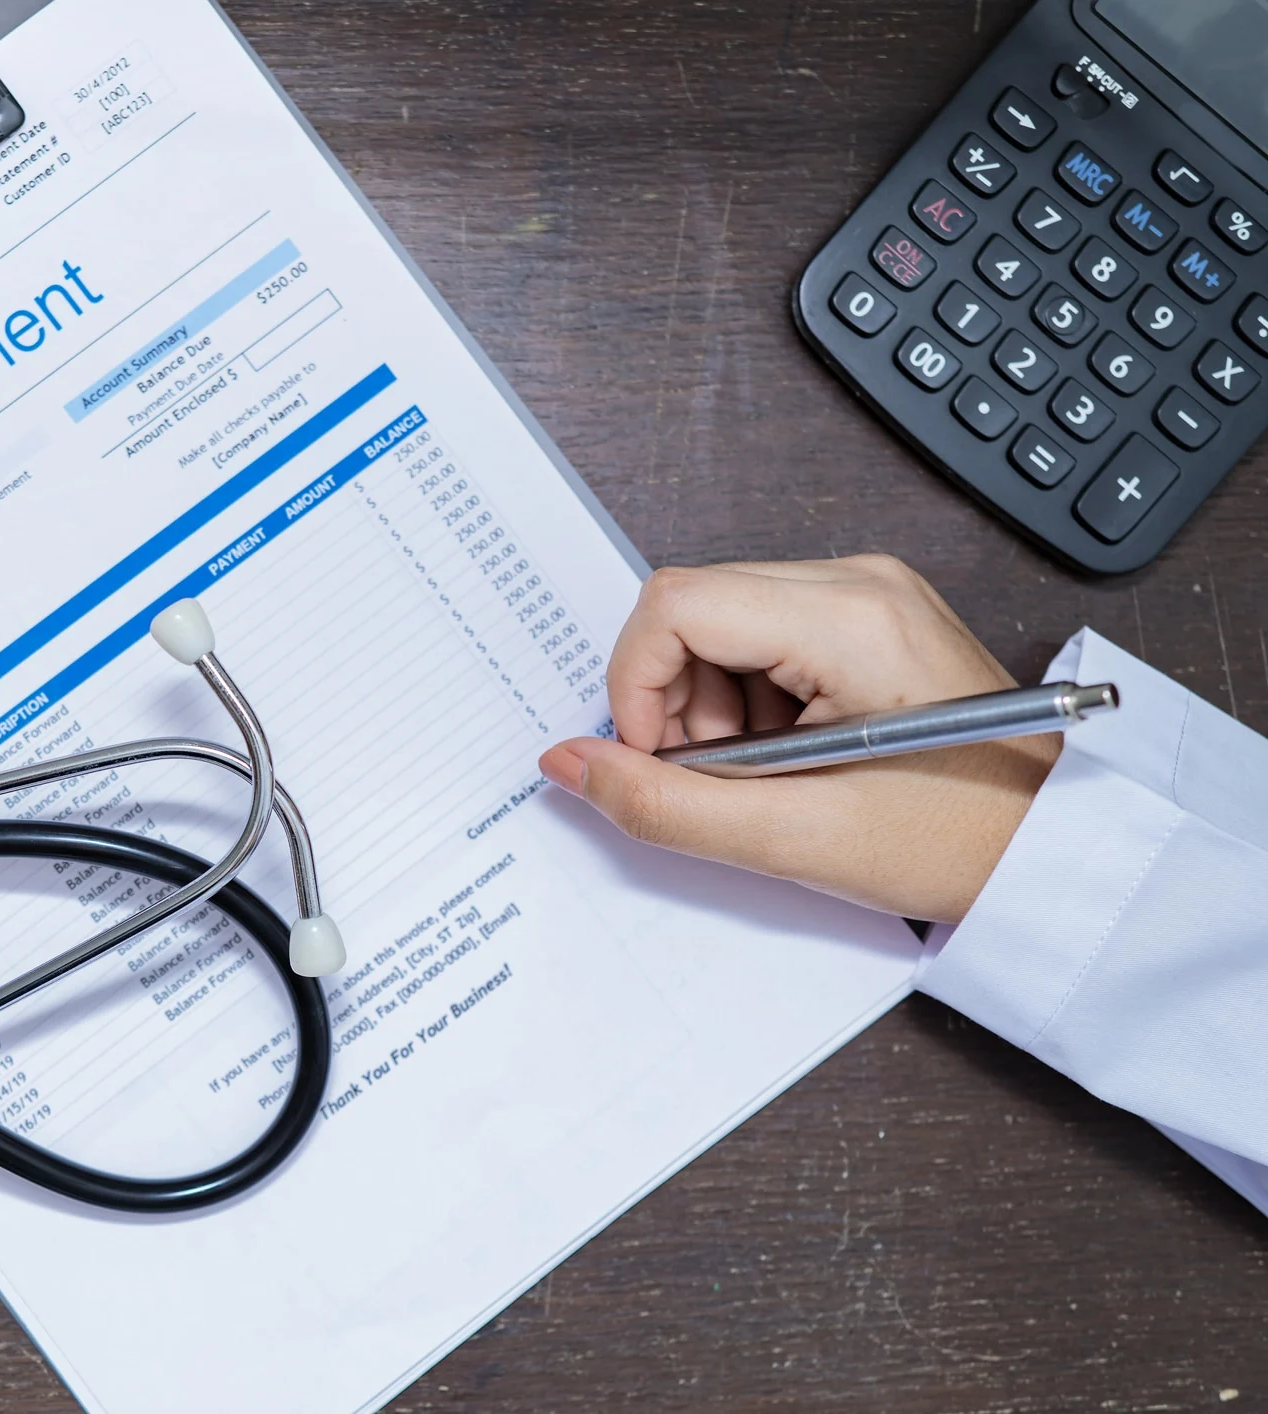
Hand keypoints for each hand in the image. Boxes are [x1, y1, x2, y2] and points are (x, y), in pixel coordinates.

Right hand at [538, 555, 1057, 922]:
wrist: (1057, 848)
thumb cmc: (959, 841)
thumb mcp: (794, 838)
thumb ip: (662, 803)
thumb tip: (568, 763)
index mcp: (849, 617)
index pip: (675, 603)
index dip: (636, 685)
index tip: (657, 759)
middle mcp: (858, 581)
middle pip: (693, 608)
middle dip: (679, 702)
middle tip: (725, 779)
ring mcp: (868, 593)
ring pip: (721, 624)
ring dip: (713, 707)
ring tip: (771, 775)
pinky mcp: (870, 616)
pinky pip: (762, 637)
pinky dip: (750, 702)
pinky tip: (794, 755)